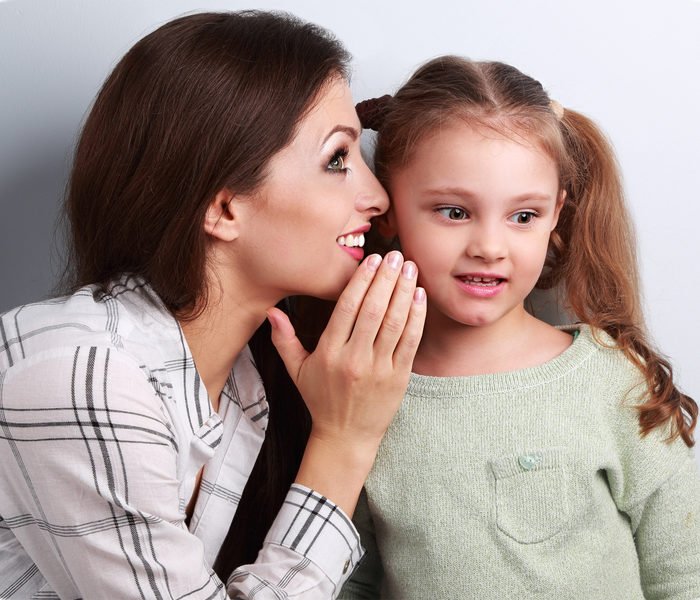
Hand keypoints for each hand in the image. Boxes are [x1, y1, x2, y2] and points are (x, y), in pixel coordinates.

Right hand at [267, 251, 425, 512]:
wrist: (346, 436)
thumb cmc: (321, 399)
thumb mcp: (296, 371)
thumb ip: (284, 340)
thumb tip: (272, 311)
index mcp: (329, 353)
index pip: (347, 309)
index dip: (361, 281)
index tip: (371, 260)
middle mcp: (354, 359)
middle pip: (374, 311)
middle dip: (386, 279)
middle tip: (394, 255)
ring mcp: (379, 369)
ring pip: (394, 323)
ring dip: (404, 292)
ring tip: (409, 268)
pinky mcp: (399, 377)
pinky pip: (410, 342)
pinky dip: (416, 317)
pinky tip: (419, 296)